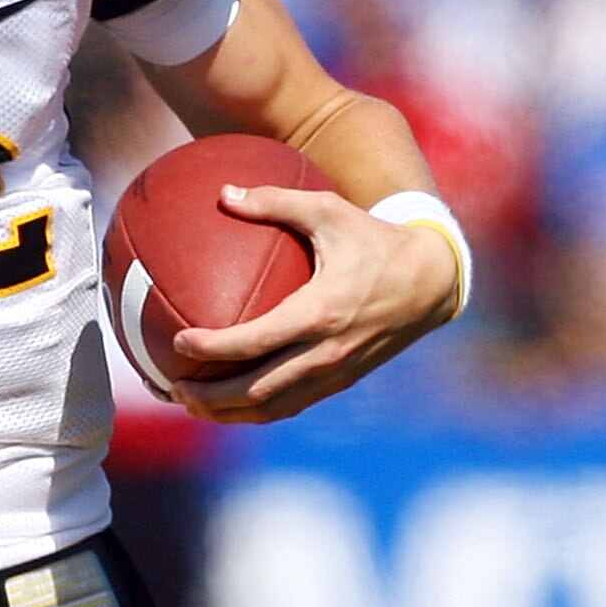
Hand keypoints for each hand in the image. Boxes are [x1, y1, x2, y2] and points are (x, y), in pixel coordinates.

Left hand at [172, 185, 459, 423]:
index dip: (212, 347)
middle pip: (257, 389)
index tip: (179, 342)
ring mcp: (335, 372)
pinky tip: (230, 402)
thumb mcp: (329, 210)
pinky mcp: (342, 381)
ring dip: (229, 413)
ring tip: (192, 405)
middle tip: (174, 388)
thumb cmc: (374, 239)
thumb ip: (275, 201)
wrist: (431, 280)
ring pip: (273, 407)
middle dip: (211, 397)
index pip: (255, 340)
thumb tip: (223, 193)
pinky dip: (256, 410)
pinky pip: (292, 404)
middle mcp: (327, 351)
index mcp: (320, 311)